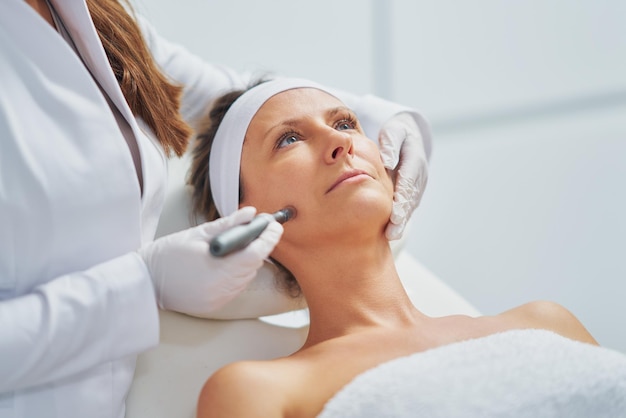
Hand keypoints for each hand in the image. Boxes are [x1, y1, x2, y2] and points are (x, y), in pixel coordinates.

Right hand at [139, 207, 282, 316]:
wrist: (145, 282)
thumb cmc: (167, 255)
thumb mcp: (198, 234)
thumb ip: (228, 224)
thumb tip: (250, 213)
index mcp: (218, 269)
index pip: (256, 253)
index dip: (269, 238)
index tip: (274, 225)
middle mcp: (222, 288)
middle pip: (254, 265)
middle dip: (261, 246)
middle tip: (263, 229)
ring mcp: (219, 299)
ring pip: (247, 277)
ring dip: (250, 260)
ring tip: (244, 243)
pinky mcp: (215, 305)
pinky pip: (236, 287)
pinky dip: (239, 273)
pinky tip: (230, 262)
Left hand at [378, 112, 428, 239]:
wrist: (408, 135)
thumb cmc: (396, 132)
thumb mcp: (393, 131)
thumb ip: (390, 144)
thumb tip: (386, 162)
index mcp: (415, 159)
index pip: (408, 181)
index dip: (402, 199)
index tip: (395, 214)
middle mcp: (419, 175)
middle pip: (410, 198)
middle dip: (402, 216)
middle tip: (392, 232)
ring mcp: (417, 185)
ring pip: (410, 205)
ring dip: (402, 222)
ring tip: (392, 236)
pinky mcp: (411, 191)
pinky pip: (406, 206)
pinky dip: (400, 219)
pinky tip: (390, 232)